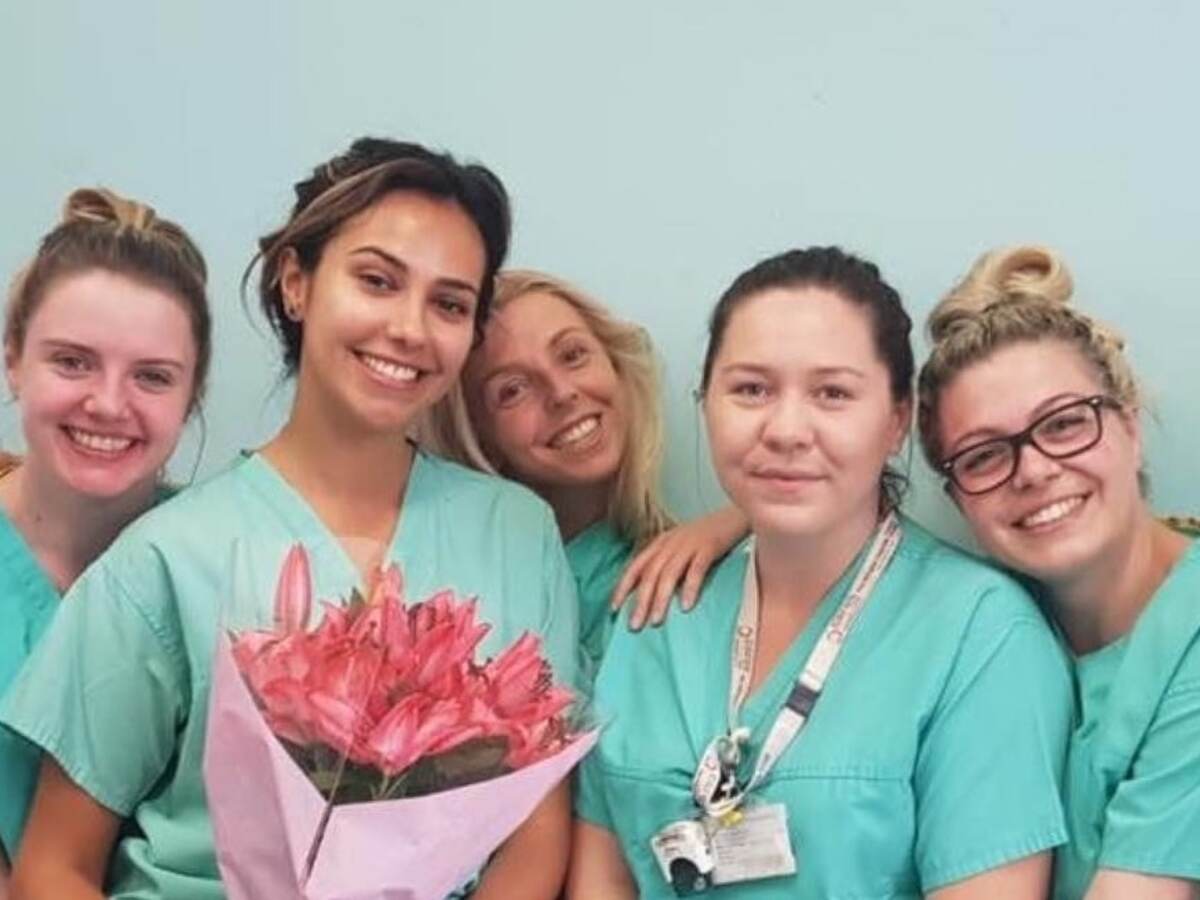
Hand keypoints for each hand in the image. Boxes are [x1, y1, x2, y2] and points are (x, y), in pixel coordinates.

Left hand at [610, 506, 747, 629]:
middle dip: (640, 601)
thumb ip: (668, 561)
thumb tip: (653, 592)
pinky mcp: (709, 547)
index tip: (614, 609)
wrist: (737, 513)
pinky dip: (690, 588)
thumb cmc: (709, 534)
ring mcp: (689, 544)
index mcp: (661, 542)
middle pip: (650, 574)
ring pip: (669, 574)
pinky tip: (685, 606)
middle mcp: (671, 543)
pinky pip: (696, 569)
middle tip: (634, 625)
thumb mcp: (682, 544)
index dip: (623, 587)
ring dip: (660, 599)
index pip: (636, 566)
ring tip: (656, 621)